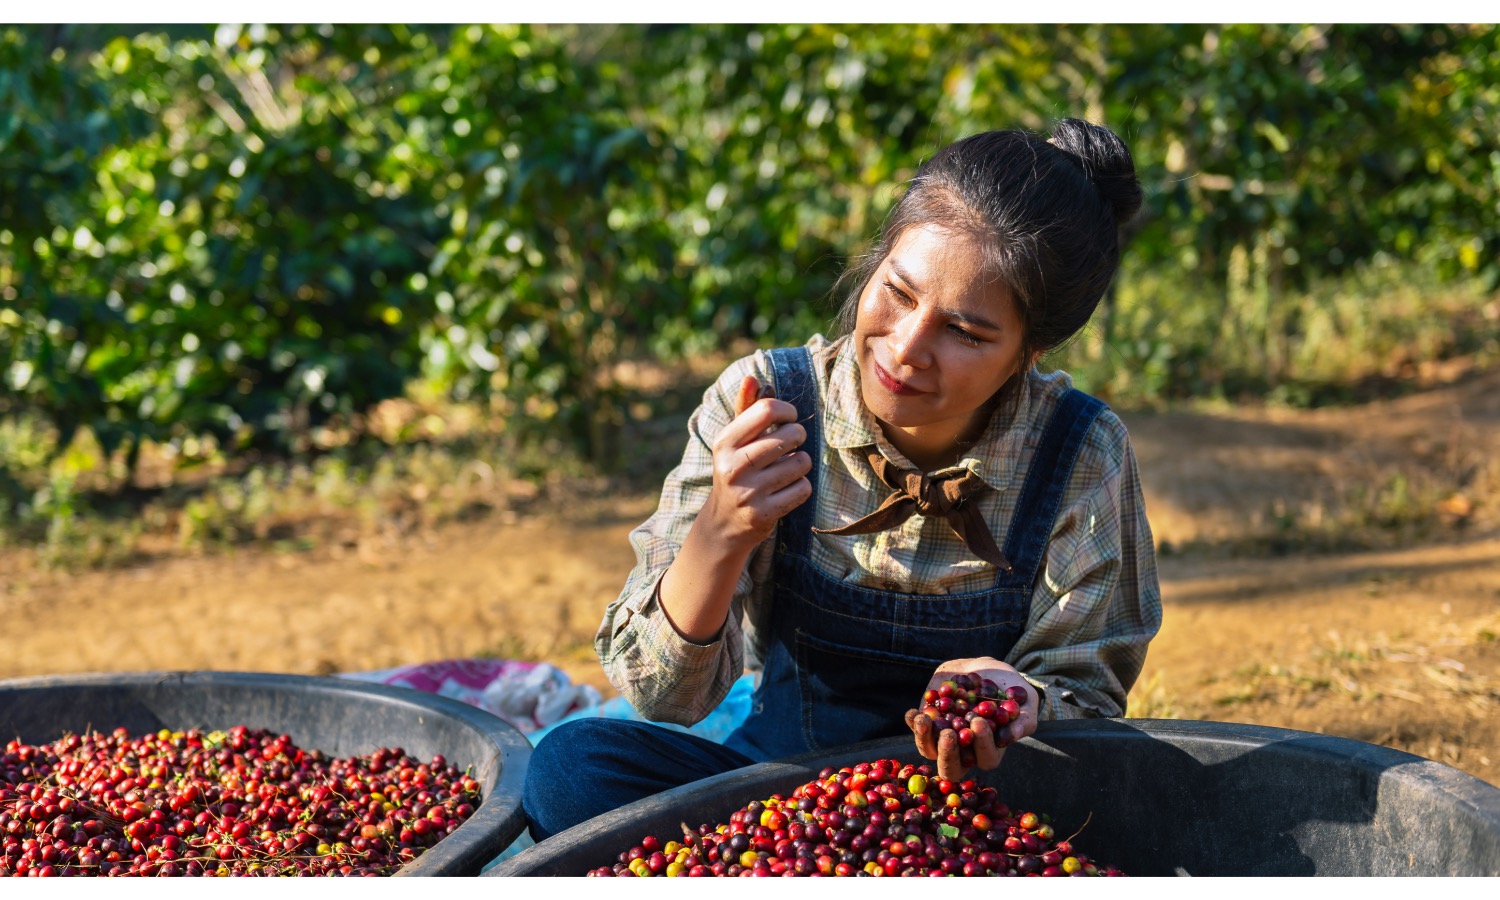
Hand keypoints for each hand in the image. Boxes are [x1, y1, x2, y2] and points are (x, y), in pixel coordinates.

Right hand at [698, 375, 811, 552]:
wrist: (723, 524)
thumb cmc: (736, 471)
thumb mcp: (734, 441)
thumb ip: (746, 409)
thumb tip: (752, 377)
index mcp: (725, 442)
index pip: (767, 409)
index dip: (787, 411)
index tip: (788, 419)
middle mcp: (733, 466)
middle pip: (790, 436)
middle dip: (798, 436)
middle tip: (791, 444)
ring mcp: (748, 492)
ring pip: (800, 463)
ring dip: (801, 464)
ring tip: (788, 468)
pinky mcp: (764, 514)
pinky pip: (802, 489)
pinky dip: (801, 487)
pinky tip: (787, 489)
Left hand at [903, 657, 1040, 781]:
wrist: (985, 670)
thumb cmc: (1010, 690)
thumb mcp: (1026, 702)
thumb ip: (1022, 721)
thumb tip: (1008, 738)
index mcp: (989, 751)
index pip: (986, 759)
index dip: (982, 745)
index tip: (979, 722)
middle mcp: (964, 752)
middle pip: (952, 768)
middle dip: (948, 753)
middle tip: (948, 733)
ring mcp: (942, 739)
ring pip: (929, 751)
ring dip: (925, 738)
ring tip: (925, 719)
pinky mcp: (927, 724)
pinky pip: (917, 729)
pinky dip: (914, 722)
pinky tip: (914, 713)